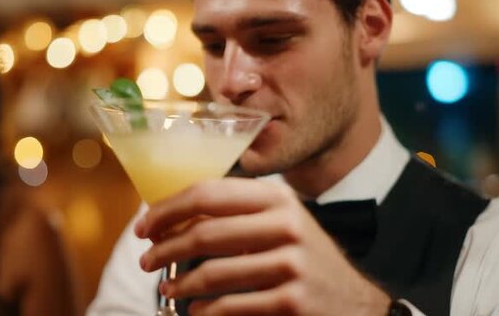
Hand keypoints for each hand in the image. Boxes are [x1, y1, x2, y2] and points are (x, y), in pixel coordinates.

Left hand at [134, 178, 391, 314]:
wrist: (354, 303)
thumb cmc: (304, 259)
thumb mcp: (280, 223)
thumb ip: (237, 214)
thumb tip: (171, 216)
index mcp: (277, 198)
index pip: (208, 194)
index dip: (168, 209)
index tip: (144, 226)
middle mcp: (286, 225)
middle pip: (205, 233)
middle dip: (165, 249)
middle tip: (145, 261)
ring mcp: (292, 264)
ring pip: (214, 273)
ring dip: (180, 283)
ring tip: (167, 288)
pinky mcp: (292, 301)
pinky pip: (231, 306)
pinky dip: (205, 311)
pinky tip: (195, 311)